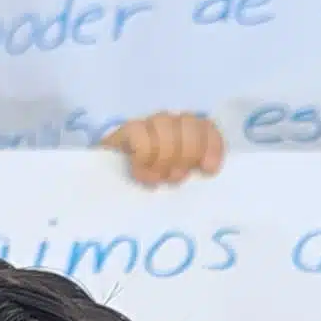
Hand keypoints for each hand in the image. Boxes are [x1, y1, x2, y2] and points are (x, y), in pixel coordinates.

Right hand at [99, 111, 225, 187]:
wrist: (110, 196)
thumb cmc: (153, 197)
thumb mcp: (179, 188)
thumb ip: (193, 175)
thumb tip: (207, 172)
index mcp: (189, 137)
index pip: (206, 126)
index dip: (211, 144)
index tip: (208, 169)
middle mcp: (170, 125)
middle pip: (189, 123)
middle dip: (186, 153)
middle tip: (174, 177)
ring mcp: (148, 125)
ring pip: (165, 123)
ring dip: (164, 155)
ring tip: (157, 177)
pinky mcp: (126, 132)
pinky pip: (139, 131)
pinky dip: (144, 152)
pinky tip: (140, 168)